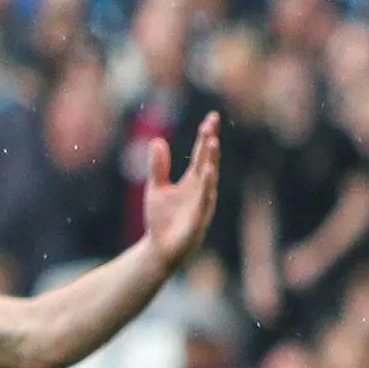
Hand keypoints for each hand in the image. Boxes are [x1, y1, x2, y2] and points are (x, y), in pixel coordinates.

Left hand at [142, 112, 221, 273]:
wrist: (159, 250)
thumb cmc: (162, 219)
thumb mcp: (156, 188)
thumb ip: (158, 167)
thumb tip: (157, 141)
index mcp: (193, 181)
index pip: (201, 154)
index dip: (205, 136)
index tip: (211, 117)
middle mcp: (202, 189)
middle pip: (208, 162)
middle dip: (210, 143)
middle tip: (211, 123)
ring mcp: (202, 205)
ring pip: (209, 179)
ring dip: (211, 161)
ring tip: (212, 142)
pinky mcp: (198, 221)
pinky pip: (203, 202)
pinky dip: (206, 188)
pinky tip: (207, 173)